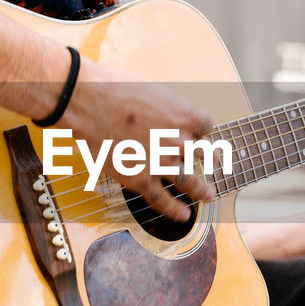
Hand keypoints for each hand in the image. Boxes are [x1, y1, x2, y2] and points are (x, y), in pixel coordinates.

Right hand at [63, 55, 216, 221]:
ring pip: (189, 181)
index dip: (201, 131)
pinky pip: (162, 200)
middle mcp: (179, 141)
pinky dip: (175, 210)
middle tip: (215, 166)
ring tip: (208, 195)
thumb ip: (163, 109)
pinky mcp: (140, 179)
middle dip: (212, 162)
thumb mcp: (151, 90)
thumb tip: (163, 116)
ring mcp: (161, 163)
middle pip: (204, 156)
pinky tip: (183, 216)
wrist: (89, 103)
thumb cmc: (115, 89)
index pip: (206, 126)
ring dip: (201, 190)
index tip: (198, 134)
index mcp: (185, 116)